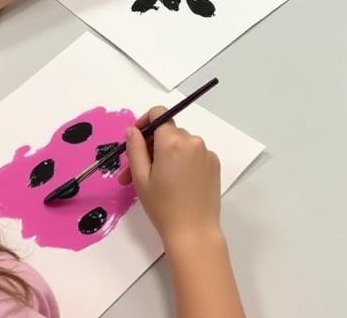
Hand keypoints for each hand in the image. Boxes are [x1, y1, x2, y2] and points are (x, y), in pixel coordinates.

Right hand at [123, 107, 223, 245]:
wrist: (194, 231)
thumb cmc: (163, 207)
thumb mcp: (141, 179)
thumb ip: (135, 149)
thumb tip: (132, 129)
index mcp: (172, 142)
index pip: (159, 114)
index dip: (145, 121)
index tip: (135, 138)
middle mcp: (192, 140)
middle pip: (168, 133)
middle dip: (151, 147)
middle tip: (134, 172)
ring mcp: (205, 151)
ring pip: (180, 144)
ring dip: (166, 155)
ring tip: (154, 181)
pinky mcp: (214, 163)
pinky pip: (194, 154)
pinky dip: (182, 161)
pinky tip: (176, 183)